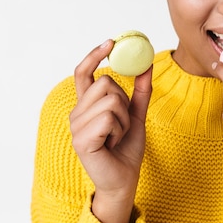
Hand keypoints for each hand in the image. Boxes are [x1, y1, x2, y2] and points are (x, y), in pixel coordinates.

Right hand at [70, 39, 152, 222]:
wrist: (124, 180)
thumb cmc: (126, 149)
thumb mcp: (136, 115)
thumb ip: (140, 91)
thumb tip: (147, 64)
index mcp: (86, 106)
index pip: (83, 73)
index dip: (94, 55)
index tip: (110, 42)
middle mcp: (77, 113)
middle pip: (106, 82)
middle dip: (124, 100)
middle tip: (122, 123)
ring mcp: (76, 127)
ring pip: (111, 100)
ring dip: (124, 119)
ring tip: (117, 136)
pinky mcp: (81, 140)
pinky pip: (108, 118)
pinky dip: (119, 130)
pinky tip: (112, 144)